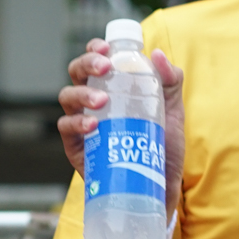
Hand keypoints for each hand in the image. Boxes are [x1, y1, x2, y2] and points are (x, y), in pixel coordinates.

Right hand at [57, 40, 185, 215]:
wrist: (158, 191)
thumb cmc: (161, 150)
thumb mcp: (172, 114)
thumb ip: (170, 83)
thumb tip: (157, 54)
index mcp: (111, 90)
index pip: (96, 62)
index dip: (94, 50)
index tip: (106, 48)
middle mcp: (92, 104)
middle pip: (75, 74)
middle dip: (85, 65)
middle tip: (104, 68)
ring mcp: (82, 126)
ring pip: (66, 98)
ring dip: (81, 94)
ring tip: (102, 102)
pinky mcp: (77, 149)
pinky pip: (66, 130)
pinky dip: (76, 124)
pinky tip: (92, 125)